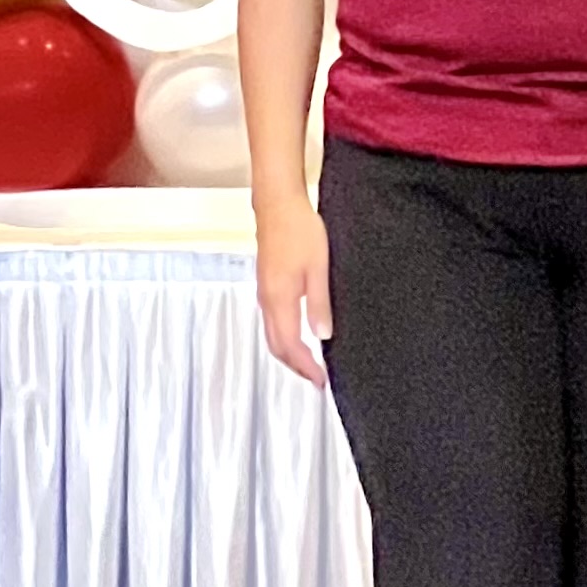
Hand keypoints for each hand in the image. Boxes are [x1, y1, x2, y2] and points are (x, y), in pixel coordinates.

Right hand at [255, 198, 331, 386]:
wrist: (278, 205)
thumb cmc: (300, 231)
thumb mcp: (318, 268)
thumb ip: (319, 303)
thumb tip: (322, 335)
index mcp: (280, 300)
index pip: (290, 346)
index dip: (305, 367)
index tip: (321, 381)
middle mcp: (267, 301)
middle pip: (276, 346)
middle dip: (295, 367)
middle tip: (316, 378)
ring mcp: (264, 293)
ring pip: (272, 335)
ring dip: (289, 353)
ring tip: (310, 363)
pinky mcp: (266, 285)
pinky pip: (272, 321)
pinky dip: (284, 337)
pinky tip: (299, 335)